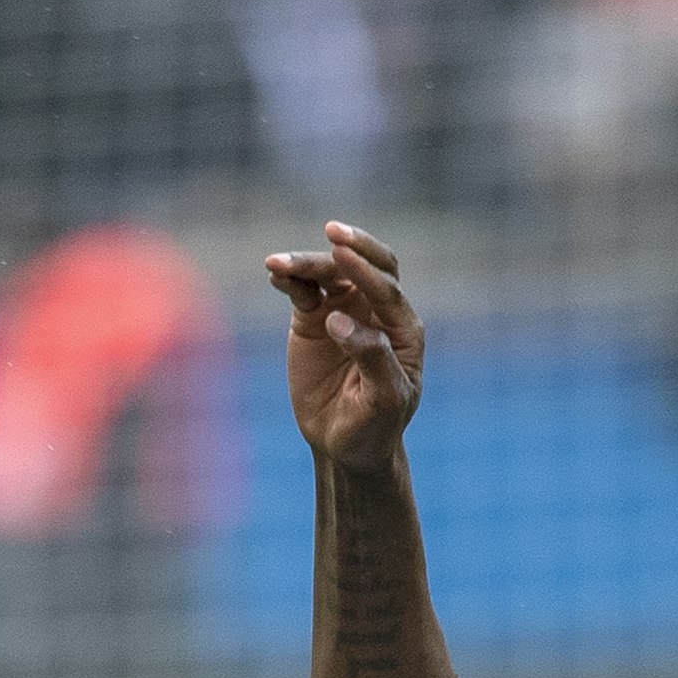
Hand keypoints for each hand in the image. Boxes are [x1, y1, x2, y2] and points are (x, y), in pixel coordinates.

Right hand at [265, 222, 424, 472]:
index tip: (343, 257)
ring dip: (306, 264)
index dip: (367, 272)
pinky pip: (302, 291)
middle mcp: (375, 311)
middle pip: (365, 267)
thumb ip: (371, 357)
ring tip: (276, 264)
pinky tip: (275, 274)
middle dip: (352, 247)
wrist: (343, 444)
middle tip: (332, 233)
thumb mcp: (384, 399)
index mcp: (402, 328)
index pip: (387, 289)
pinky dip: (289, 279)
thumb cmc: (374, 425)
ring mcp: (343, 311)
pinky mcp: (314, 319)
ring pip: (329, 274)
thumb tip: (339, 320)